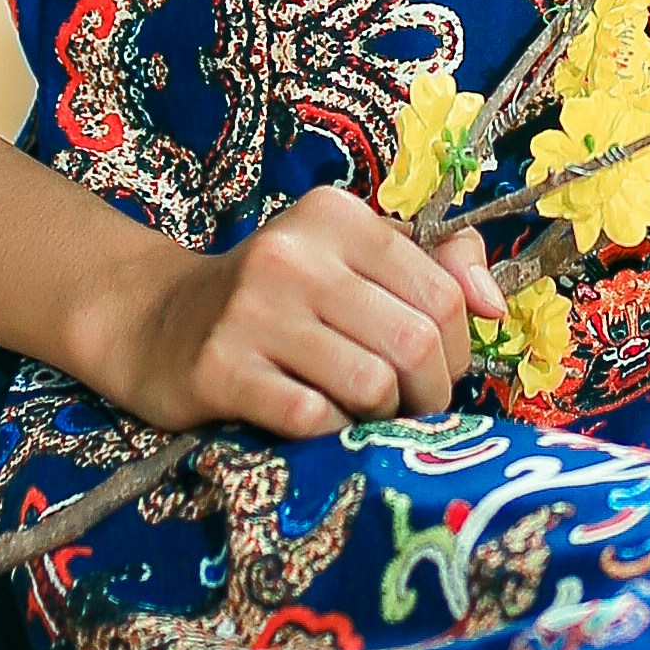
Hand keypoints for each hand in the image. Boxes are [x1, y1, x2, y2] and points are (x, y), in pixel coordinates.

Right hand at [87, 189, 501, 445]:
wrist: (156, 322)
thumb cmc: (275, 296)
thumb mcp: (349, 258)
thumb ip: (431, 266)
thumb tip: (493, 304)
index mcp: (336, 217)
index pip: (442, 293)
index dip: (456, 348)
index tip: (434, 367)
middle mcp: (293, 254)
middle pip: (413, 342)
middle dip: (428, 392)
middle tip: (407, 405)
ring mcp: (252, 311)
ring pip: (371, 384)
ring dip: (380, 415)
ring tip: (361, 411)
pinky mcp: (220, 369)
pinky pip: (312, 417)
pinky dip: (330, 432)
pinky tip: (315, 420)